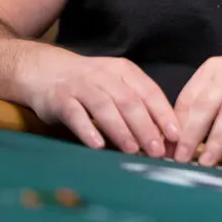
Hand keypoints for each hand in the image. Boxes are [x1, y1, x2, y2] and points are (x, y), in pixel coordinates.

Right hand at [23, 50, 178, 158]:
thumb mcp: (115, 85)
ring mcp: (81, 85)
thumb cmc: (89, 84)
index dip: (163, 114)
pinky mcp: (60, 99)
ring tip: (132, 150)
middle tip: (156, 150)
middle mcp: (104, 75)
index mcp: (123, 71)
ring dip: (120, 130)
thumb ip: (137, 105)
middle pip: (129, 101)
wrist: (46, 71)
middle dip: (145, 127)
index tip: (176, 135)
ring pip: (105, 107)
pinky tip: (98, 146)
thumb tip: (163, 137)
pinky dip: (88, 130)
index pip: (149, 91)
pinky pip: (76, 114)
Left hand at [173, 51, 221, 170]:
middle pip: (205, 106)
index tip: (168, 149)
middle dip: (190, 135)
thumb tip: (180, 136)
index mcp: (213, 69)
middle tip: (181, 160)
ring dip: (216, 143)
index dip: (176, 125)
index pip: (188, 98)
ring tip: (206, 165)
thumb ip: (206, 103)